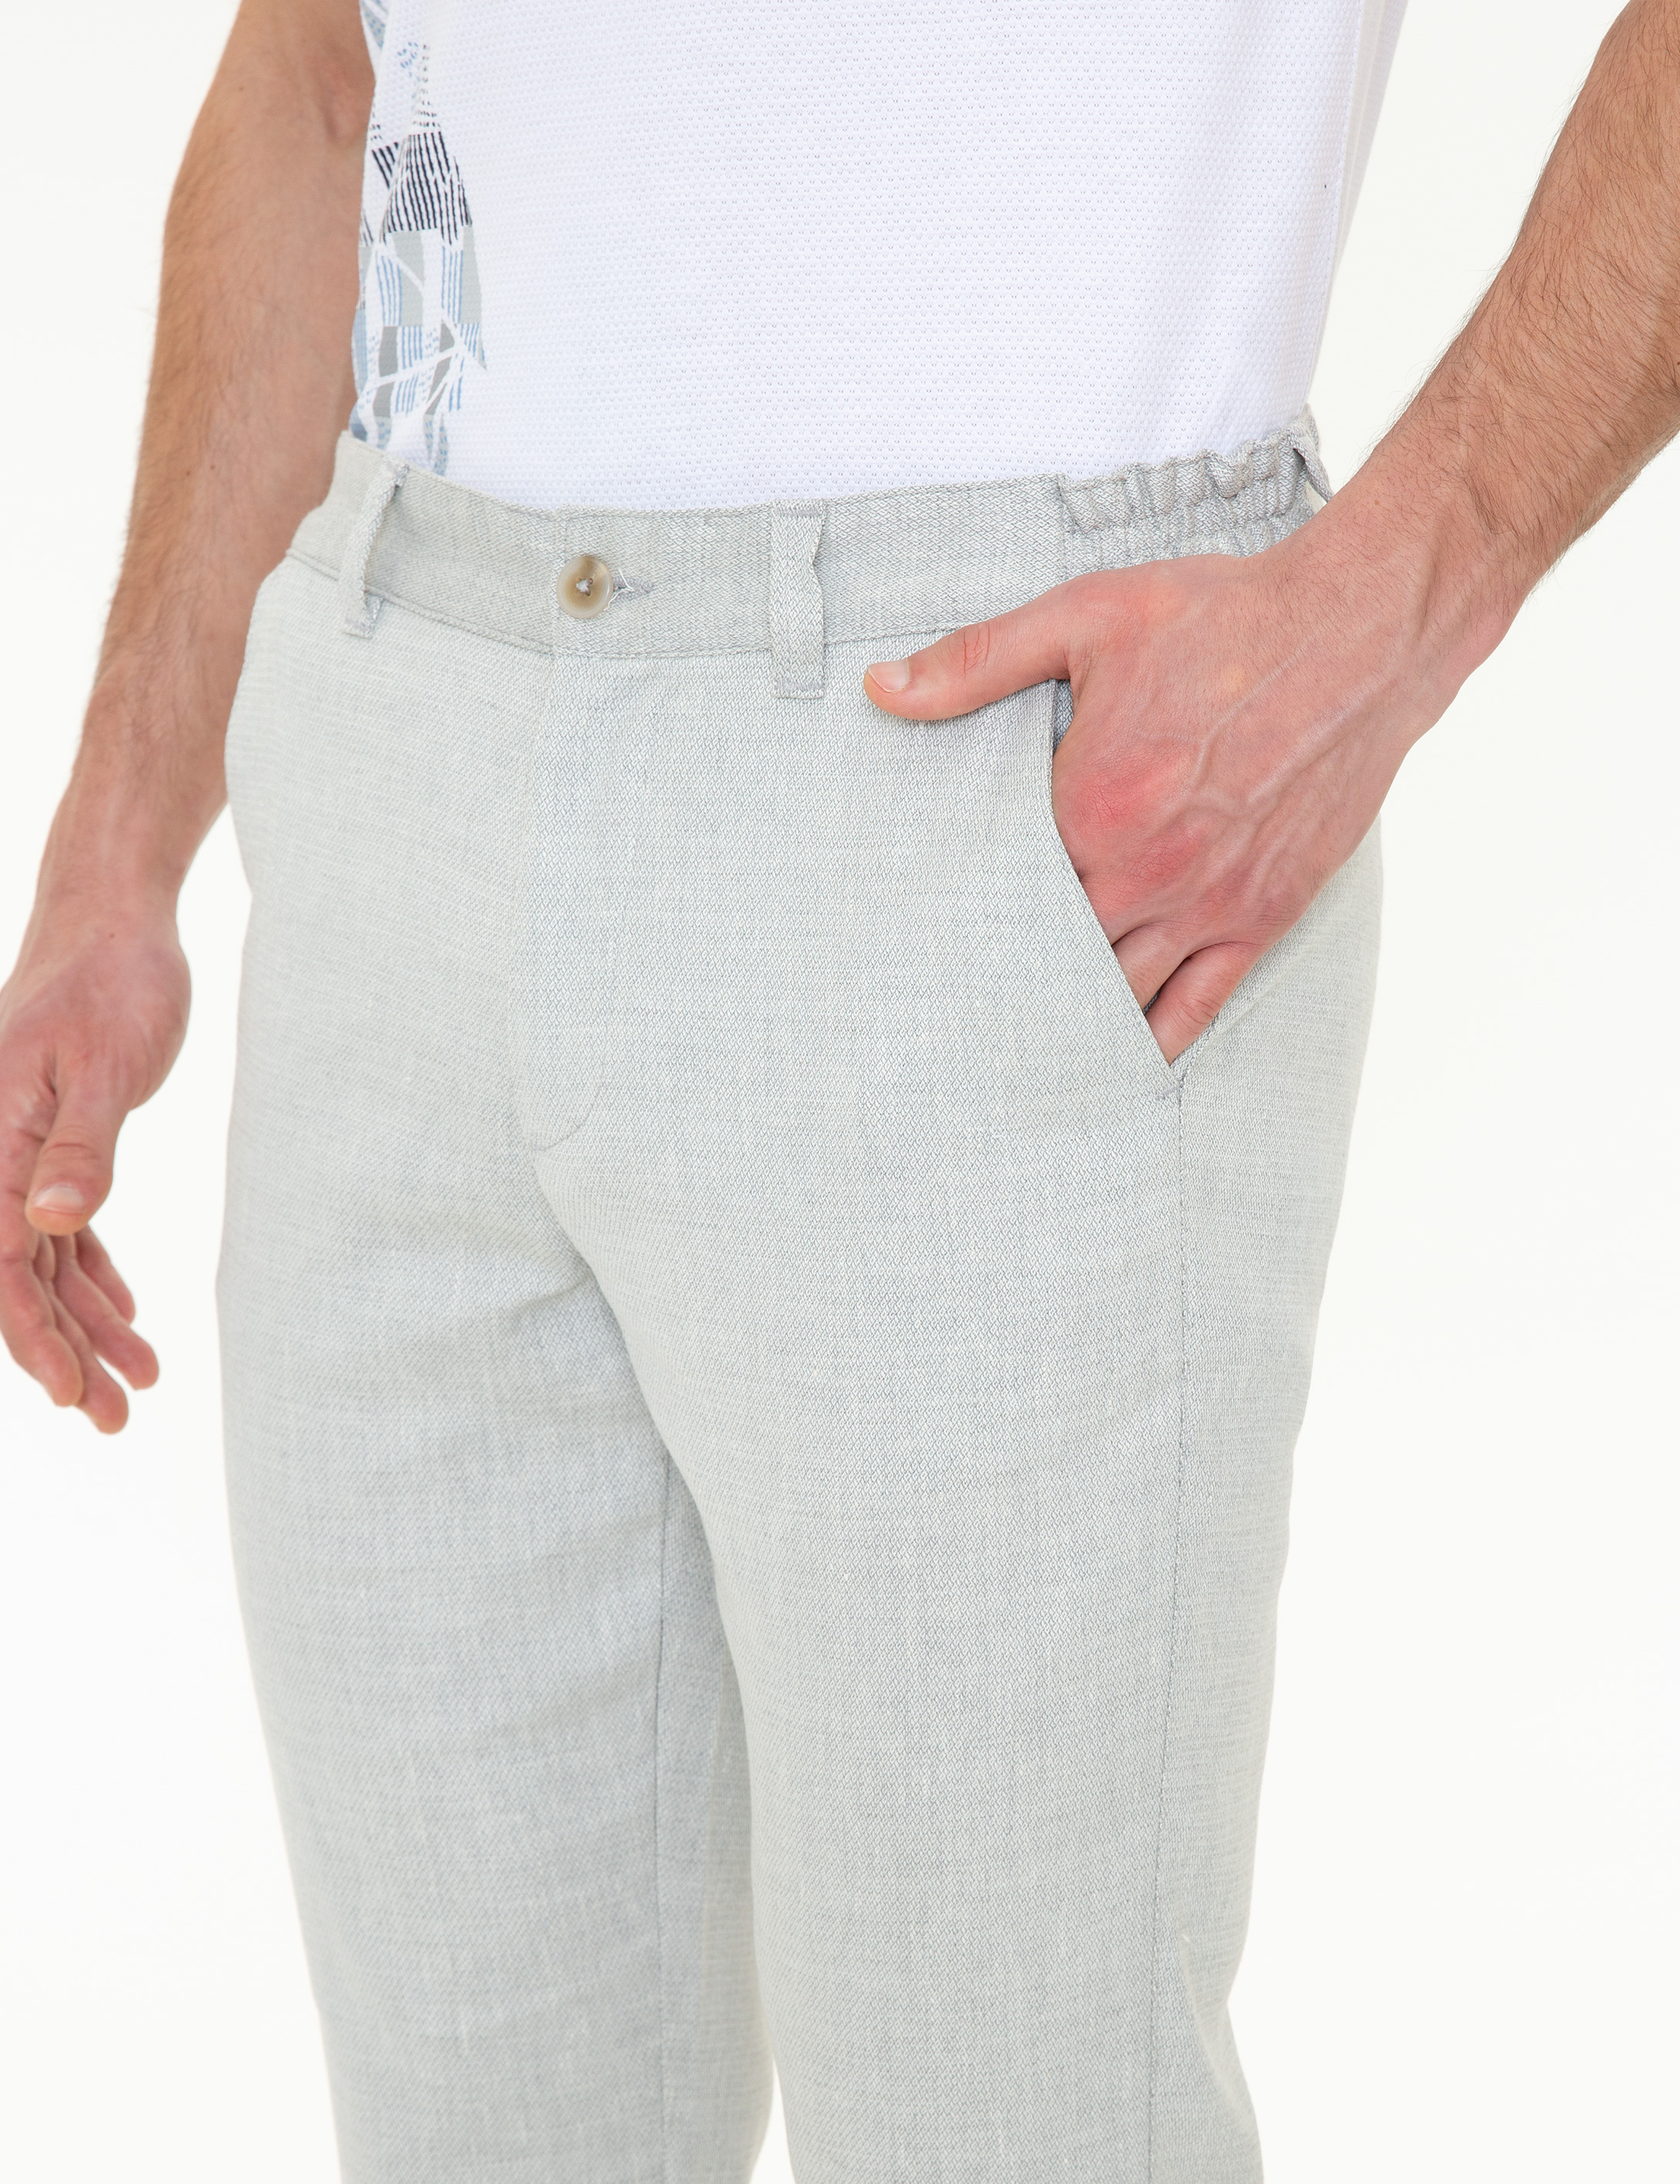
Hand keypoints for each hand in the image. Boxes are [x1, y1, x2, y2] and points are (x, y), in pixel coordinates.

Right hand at [0, 895, 188, 1430]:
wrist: (112, 918)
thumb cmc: (111, 979)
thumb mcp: (105, 1063)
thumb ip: (81, 1146)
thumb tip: (49, 1223)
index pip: (1, 1261)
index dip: (33, 1335)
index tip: (75, 1392)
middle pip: (18, 1277)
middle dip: (65, 1352)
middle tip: (120, 1418)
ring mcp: (20, 1149)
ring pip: (44, 1260)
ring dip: (88, 1321)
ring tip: (143, 1380)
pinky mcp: (53, 1139)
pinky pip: (61, 1227)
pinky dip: (91, 1272)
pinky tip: (126, 1312)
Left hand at [864, 505, 1489, 1059]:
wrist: (1361, 632)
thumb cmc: (1222, 617)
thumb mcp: (1085, 618)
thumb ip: (977, 662)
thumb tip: (880, 689)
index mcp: (1089, 806)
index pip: (1001, 890)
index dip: (960, 917)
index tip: (922, 937)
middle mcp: (1145, 871)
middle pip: (1052, 956)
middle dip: (1005, 981)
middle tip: (951, 1017)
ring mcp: (1207, 903)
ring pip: (1120, 992)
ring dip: (1069, 1021)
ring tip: (1016, 1053)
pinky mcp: (1261, 916)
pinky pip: (1199, 1002)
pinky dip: (1156, 1038)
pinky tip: (1120, 1060)